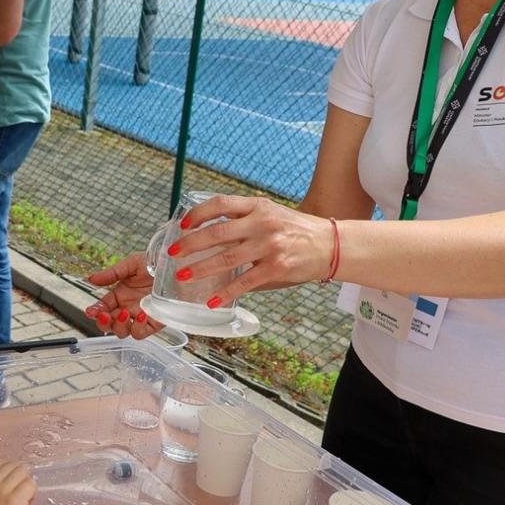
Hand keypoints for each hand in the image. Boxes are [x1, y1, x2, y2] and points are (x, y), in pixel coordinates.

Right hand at [84, 253, 163, 338]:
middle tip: (103, 316)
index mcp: (120, 295)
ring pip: (123, 332)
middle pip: (110, 324)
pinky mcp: (154, 323)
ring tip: (123, 313)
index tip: (90, 311)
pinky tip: (139, 315)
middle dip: (103, 323)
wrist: (177, 266)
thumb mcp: (131, 264)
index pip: (102, 308)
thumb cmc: (156, 263)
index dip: (95, 312)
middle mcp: (128, 308)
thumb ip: (111, 274)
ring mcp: (140, 317)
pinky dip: (137, 328)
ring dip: (119, 326)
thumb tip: (90, 279)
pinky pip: (142, 333)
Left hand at [169, 195, 336, 308]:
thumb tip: (209, 235)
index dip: (198, 213)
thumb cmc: (296, 231)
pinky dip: (225, 292)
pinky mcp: (276, 268)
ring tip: (183, 275)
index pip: (221, 204)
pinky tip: (212, 300)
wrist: (331, 245)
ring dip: (201, 269)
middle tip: (173, 253)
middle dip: (191, 244)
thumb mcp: (271, 214)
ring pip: (226, 259)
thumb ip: (244, 221)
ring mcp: (269, 246)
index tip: (183, 224)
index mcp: (258, 207)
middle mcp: (262, 224)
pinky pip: (244, 283)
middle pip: (217, 233)